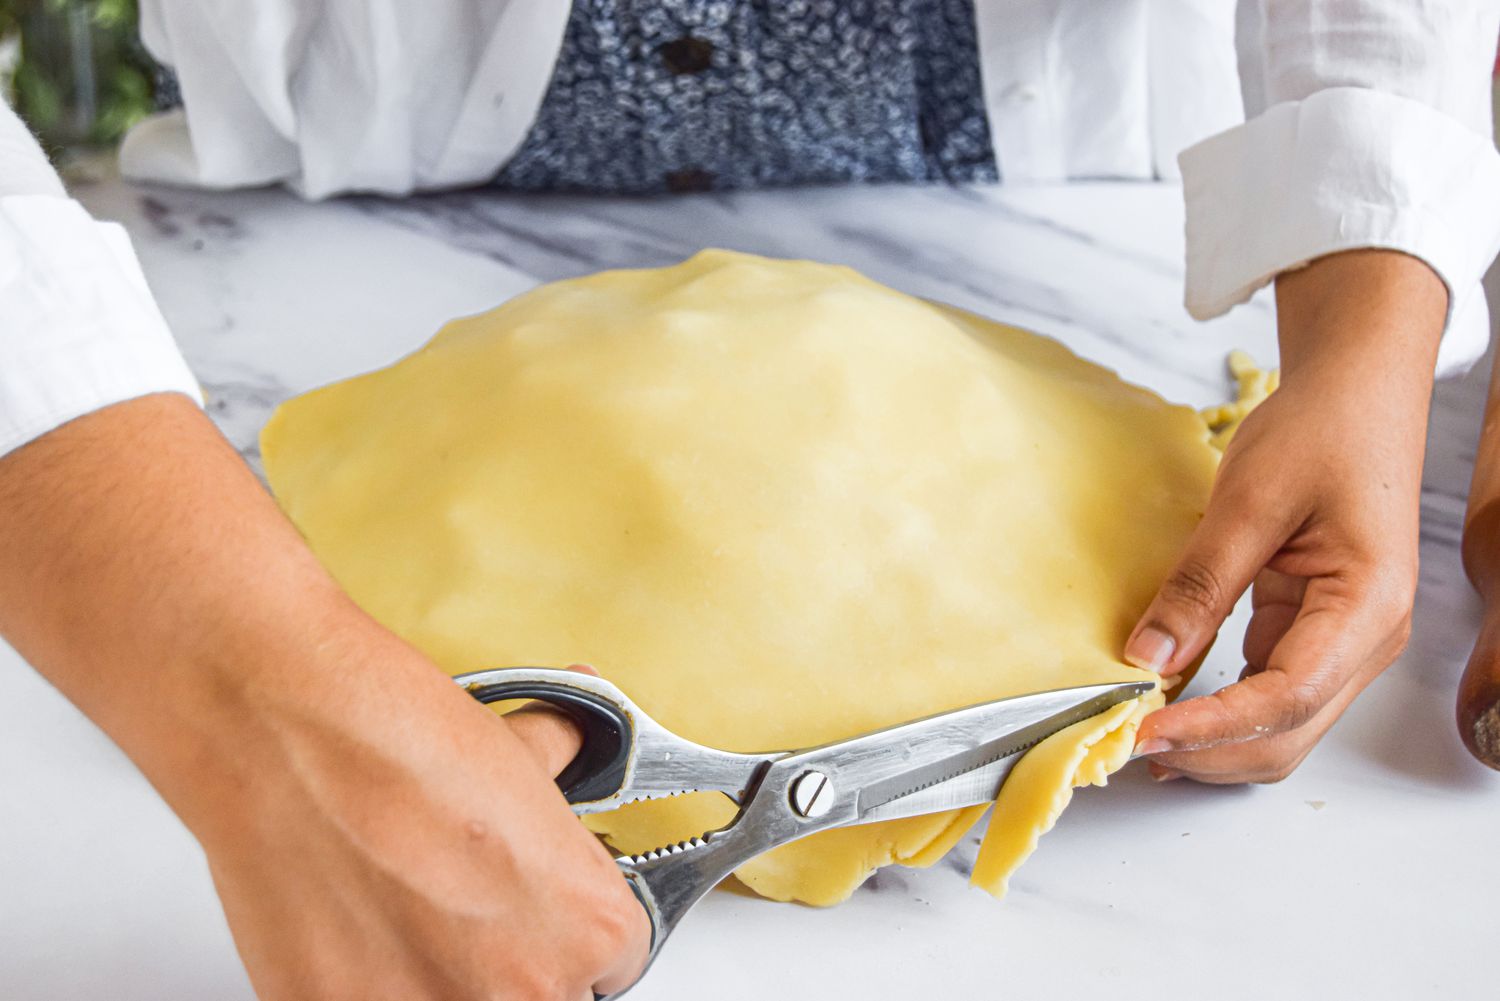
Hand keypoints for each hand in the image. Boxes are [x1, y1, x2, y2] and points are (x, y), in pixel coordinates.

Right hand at [0, 396, 646, 998]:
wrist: (287, 733)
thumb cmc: (396, 741)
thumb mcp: (524, 758)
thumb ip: (559, 792)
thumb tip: (565, 752)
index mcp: (587, 927)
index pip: (611, 962)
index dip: (566, 927)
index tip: (535, 910)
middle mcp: (523, 993)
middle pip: (544, 996)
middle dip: (509, 957)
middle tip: (461, 911)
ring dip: (440, 977)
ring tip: (400, 916)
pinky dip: (364, 981)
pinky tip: (350, 928)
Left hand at [1125, 250, 1447, 782]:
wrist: (1356, 395)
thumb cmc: (1320, 432)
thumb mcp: (1249, 501)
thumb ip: (1201, 585)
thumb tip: (1148, 658)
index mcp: (1367, 606)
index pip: (1286, 698)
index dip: (1212, 727)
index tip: (1144, 734)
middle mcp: (1368, 641)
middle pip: (1288, 735)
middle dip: (1210, 753)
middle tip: (1128, 746)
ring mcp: (1344, 642)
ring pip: (1281, 727)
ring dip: (1214, 743)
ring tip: (1141, 735)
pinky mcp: (1315, 632)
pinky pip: (1268, 692)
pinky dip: (1220, 709)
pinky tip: (1169, 704)